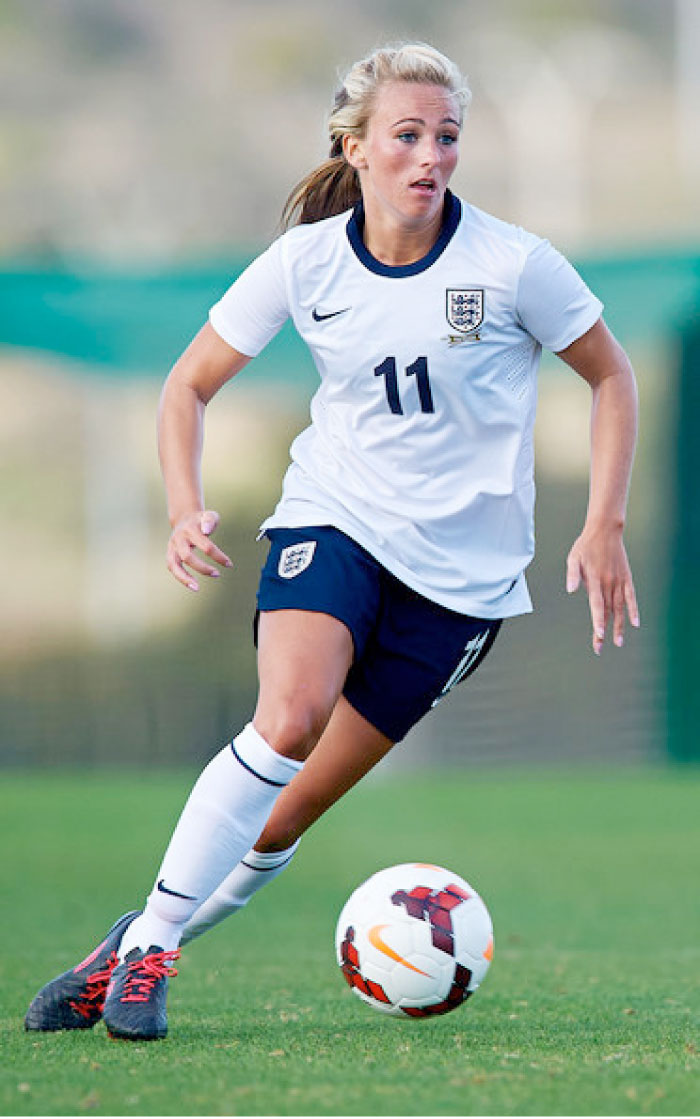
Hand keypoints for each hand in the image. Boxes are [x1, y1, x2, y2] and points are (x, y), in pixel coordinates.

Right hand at [167, 510, 232, 591]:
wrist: (184, 519)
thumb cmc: (201, 520)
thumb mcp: (209, 515)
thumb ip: (211, 520)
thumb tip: (206, 530)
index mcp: (190, 529)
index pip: (206, 546)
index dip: (218, 556)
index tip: (229, 564)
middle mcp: (179, 538)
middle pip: (187, 556)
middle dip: (202, 568)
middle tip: (217, 574)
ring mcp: (172, 546)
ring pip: (173, 564)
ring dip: (184, 578)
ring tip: (197, 588)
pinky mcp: (170, 554)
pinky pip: (172, 568)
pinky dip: (181, 577)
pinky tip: (193, 585)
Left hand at [566, 523, 639, 654]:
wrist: (606, 531)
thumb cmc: (586, 545)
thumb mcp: (573, 557)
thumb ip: (572, 574)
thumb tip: (570, 590)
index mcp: (595, 580)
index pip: (597, 605)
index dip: (598, 620)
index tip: (599, 634)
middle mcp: (608, 583)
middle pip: (607, 611)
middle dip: (604, 631)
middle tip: (600, 647)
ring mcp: (619, 581)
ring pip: (620, 608)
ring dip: (619, 625)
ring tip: (618, 641)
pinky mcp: (626, 578)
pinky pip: (631, 597)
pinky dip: (633, 609)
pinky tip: (635, 623)